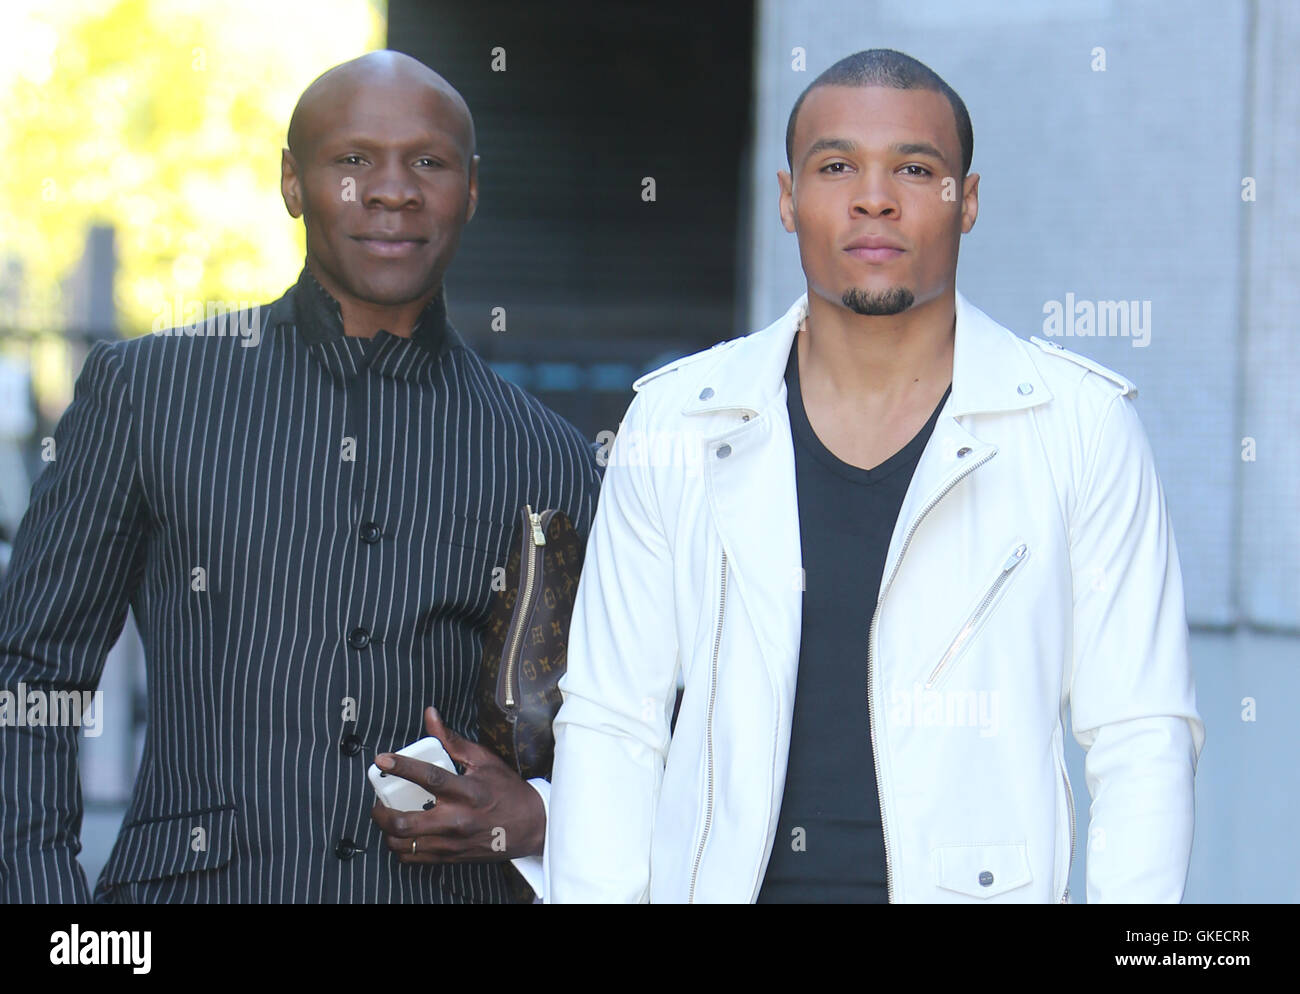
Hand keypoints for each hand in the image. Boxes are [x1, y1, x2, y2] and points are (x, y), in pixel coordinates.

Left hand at [370, 706, 544, 863]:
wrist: (530, 827)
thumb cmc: (507, 790)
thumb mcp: (484, 760)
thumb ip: (452, 740)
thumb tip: (430, 716)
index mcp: (467, 792)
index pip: (429, 778)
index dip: (402, 767)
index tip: (382, 760)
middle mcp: (456, 821)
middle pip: (404, 822)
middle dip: (381, 812)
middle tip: (379, 800)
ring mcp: (451, 843)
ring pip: (403, 844)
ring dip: (387, 830)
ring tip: (389, 816)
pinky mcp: (450, 858)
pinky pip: (412, 858)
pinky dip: (400, 846)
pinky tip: (403, 833)